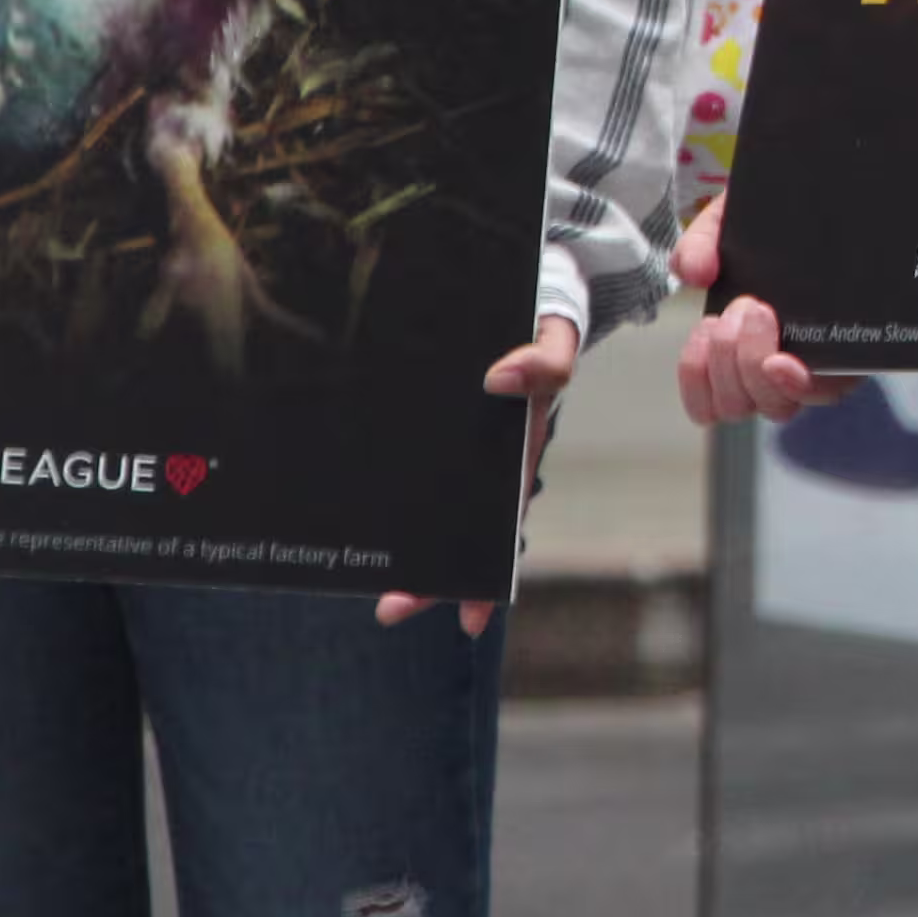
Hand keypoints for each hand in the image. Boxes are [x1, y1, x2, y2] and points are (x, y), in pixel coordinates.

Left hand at [380, 314, 578, 636]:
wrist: (529, 300)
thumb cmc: (544, 326)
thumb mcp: (556, 338)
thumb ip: (543, 361)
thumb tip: (498, 380)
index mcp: (518, 454)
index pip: (500, 525)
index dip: (487, 574)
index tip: (471, 616)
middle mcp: (487, 463)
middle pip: (459, 532)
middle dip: (431, 578)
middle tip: (392, 610)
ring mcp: (458, 451)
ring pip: (431, 511)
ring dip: (408, 549)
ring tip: (375, 589)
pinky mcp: (431, 432)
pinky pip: (413, 474)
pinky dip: (393, 502)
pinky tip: (361, 523)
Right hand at [666, 202, 858, 428]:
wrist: (839, 203)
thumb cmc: (780, 224)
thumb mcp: (733, 220)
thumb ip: (703, 242)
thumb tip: (691, 273)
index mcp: (740, 341)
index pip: (707, 401)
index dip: (696, 382)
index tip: (705, 332)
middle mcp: (774, 365)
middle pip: (738, 406)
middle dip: (726, 359)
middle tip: (740, 307)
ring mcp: (813, 368)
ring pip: (773, 407)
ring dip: (751, 364)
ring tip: (757, 311)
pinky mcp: (851, 364)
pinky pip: (821, 394)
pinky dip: (792, 384)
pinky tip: (785, 361)